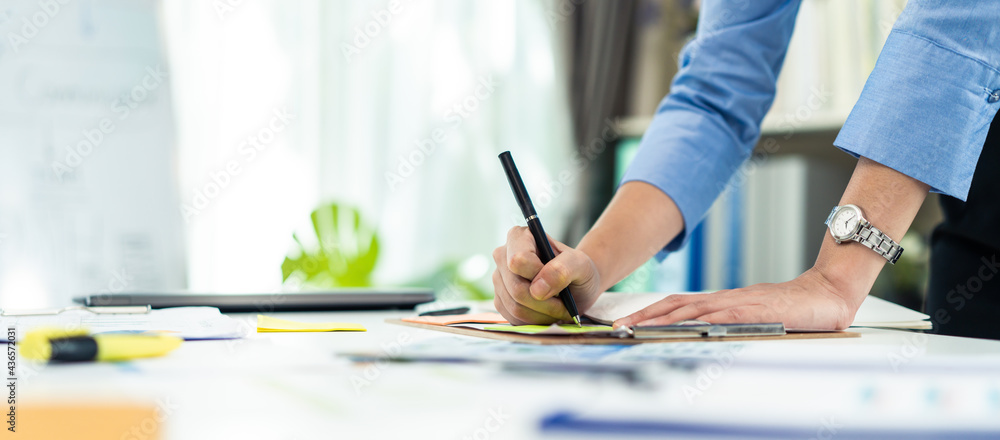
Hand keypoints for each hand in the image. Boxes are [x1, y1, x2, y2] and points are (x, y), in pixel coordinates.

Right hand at [491, 226, 601, 324]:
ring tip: (558, 309)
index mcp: (520, 237)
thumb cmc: (578, 270)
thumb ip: (562, 270)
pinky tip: (547, 313)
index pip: (518, 261)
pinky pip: (512, 318)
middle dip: (545, 303)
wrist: (577, 286)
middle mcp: (503, 256)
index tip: (557, 280)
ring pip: (514, 307)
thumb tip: (536, 289)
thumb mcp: (580, 264)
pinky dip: (534, 321)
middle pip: (516, 288)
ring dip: (542, 314)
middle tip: (564, 304)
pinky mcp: (500, 300)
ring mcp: (499, 279)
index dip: (538, 275)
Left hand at [613, 268, 857, 329]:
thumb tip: (701, 338)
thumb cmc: (790, 310)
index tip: (626, 324)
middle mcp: (724, 300)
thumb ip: (728, 326)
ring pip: (694, 309)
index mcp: (720, 302)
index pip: (677, 305)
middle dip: (645, 316)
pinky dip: (704, 321)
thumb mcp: (751, 319)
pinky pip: (725, 315)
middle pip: (676, 305)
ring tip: (641, 329)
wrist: (825, 294)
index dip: (649, 313)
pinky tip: (688, 327)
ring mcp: (739, 303)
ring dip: (665, 319)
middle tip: (620, 327)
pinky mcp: (757, 311)